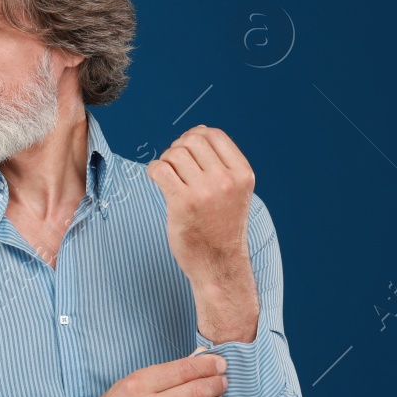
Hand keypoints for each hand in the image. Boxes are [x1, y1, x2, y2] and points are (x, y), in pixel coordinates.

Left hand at [146, 125, 254, 282]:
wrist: (220, 265)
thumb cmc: (222, 227)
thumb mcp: (234, 191)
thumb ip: (221, 163)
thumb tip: (198, 131)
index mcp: (242, 174)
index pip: (214, 135)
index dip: (195, 136)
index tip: (187, 150)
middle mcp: (226, 180)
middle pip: (191, 141)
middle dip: (178, 148)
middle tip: (174, 165)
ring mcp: (205, 192)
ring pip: (174, 153)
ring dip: (165, 160)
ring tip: (168, 175)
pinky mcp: (182, 204)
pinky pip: (160, 170)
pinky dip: (154, 170)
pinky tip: (157, 179)